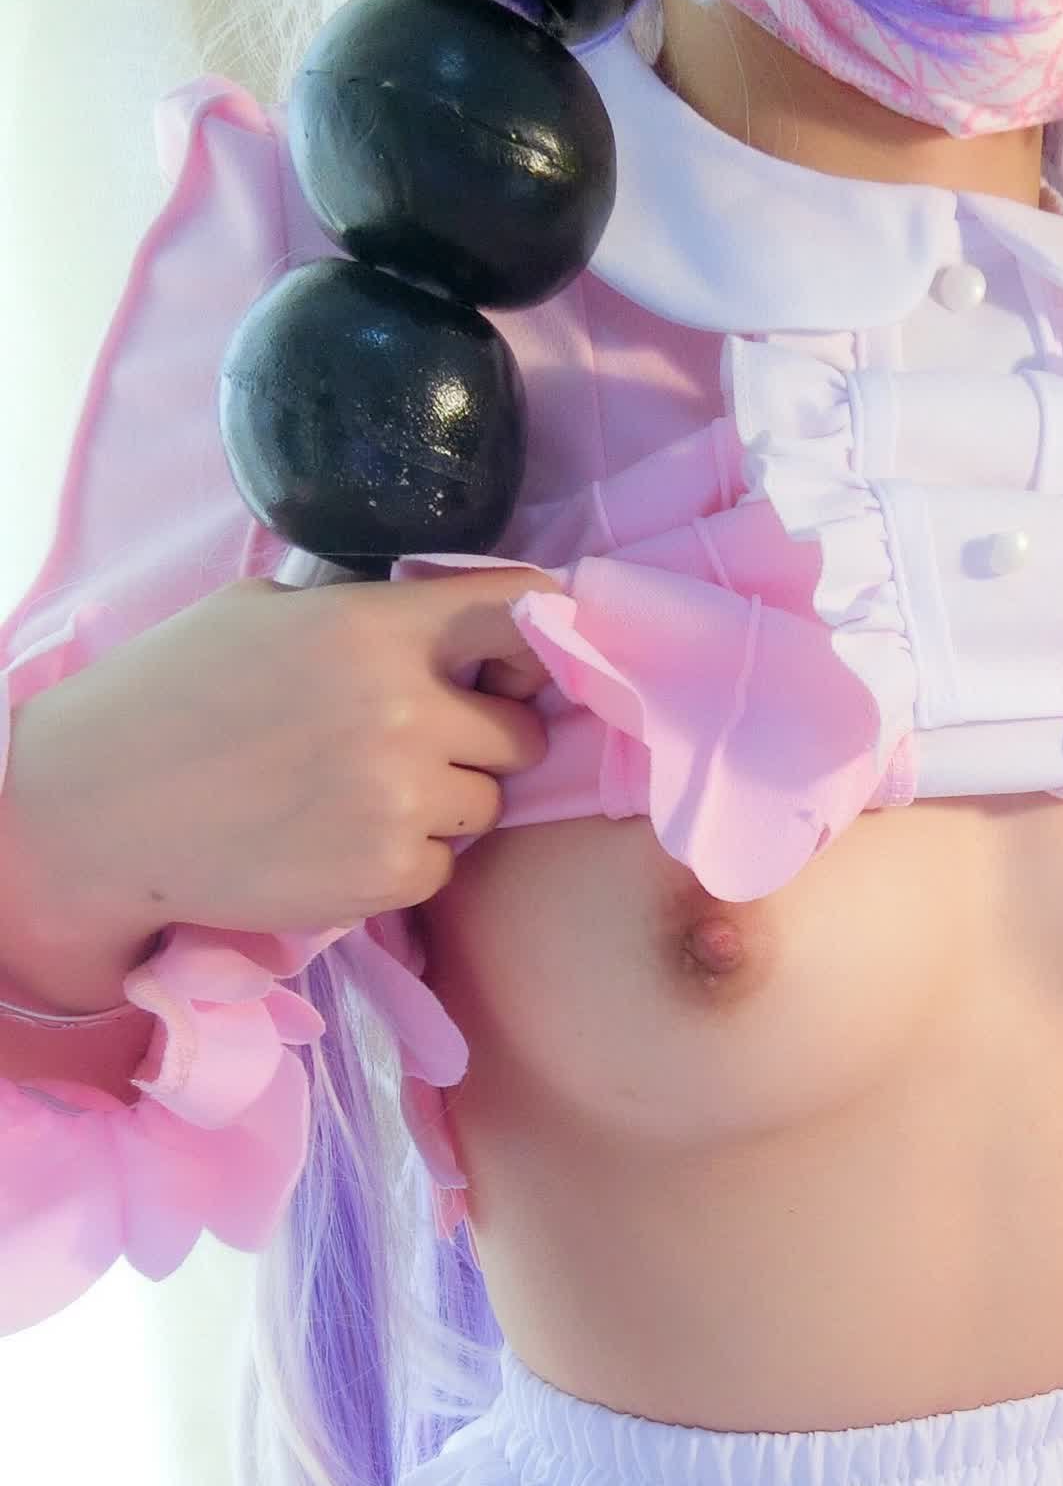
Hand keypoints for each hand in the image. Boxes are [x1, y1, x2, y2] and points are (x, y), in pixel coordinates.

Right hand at [0, 569, 555, 1011]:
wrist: (103, 810)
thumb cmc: (170, 698)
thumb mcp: (261, 613)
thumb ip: (364, 612)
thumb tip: (446, 619)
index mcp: (376, 627)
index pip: (525, 612)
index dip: (536, 641)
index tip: (516, 665)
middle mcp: (405, 709)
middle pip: (522, 730)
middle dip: (483, 738)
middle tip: (419, 745)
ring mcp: (402, 798)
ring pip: (487, 803)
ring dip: (445, 802)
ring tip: (362, 793)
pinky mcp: (389, 874)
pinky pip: (445, 865)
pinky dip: (407, 859)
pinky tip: (339, 839)